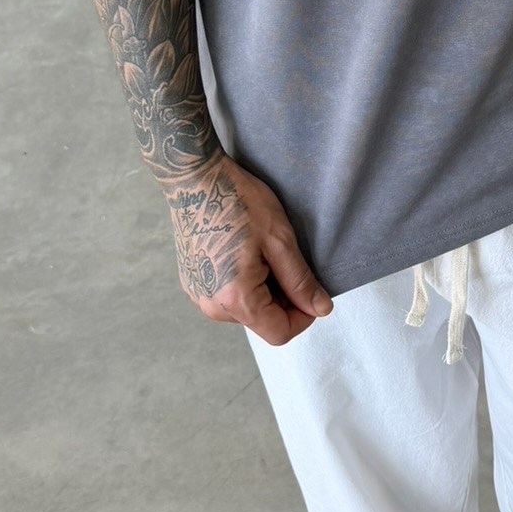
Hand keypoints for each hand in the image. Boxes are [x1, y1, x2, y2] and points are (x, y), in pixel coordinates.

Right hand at [162, 152, 331, 344]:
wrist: (194, 178)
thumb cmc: (237, 202)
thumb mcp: (280, 240)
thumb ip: (300, 281)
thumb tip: (320, 309)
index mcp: (235, 299)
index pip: (280, 333)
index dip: (303, 316)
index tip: (311, 289)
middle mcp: (211, 305)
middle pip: (262, 321)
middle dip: (283, 299)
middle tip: (284, 258)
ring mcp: (198, 294)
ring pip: (246, 309)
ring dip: (263, 289)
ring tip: (261, 251)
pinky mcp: (192, 282)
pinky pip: (228, 295)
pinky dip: (244, 282)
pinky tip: (242, 251)